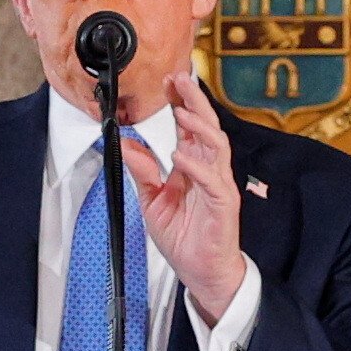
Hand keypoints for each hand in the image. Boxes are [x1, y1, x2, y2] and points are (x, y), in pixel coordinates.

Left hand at [132, 69, 248, 324]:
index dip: (180, 102)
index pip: (189, 127)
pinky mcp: (223, 203)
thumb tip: (127, 146)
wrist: (202, 271)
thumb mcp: (152, 202)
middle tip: (180, 79)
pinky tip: (180, 154)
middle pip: (206, 126)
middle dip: (194, 100)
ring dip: (198, 125)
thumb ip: (142, 172)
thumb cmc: (185, 239)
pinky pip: (212, 179)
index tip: (167, 82)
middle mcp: (208, 170)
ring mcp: (218, 184)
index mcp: (193, 167)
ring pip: (215, 145)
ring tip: (182, 109)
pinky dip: (195, 165)